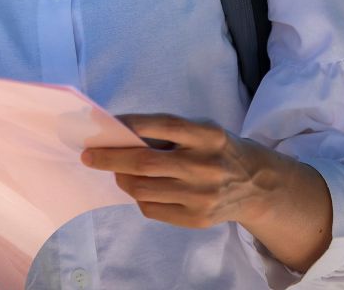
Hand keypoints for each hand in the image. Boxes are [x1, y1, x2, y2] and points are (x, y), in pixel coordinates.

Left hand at [79, 113, 268, 229]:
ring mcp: (201, 196)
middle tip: (88, 155)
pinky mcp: (197, 219)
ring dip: (121, 178)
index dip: (129, 124)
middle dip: (110, 157)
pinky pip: (152, 209)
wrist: (255, 185)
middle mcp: (205, 165)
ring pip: (143, 188)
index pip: (162, 125)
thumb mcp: (201, 130)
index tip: (104, 125)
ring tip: (116, 171)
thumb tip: (120, 134)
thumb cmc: (215, 149)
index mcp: (207, 135)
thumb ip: (167, 131)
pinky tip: (139, 188)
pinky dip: (138, 197)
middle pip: (145, 162)